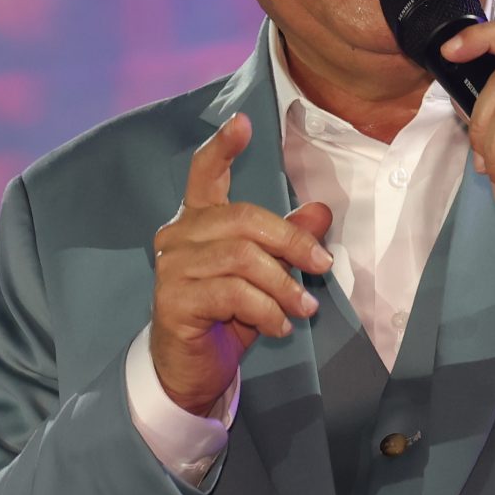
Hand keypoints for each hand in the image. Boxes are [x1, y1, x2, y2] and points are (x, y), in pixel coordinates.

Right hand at [149, 112, 335, 414]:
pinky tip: (279, 326)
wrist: (192, 372)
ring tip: (303, 309)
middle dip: (291, 242)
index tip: (244, 122)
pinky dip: (265, 310)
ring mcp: (172, 267)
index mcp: (198, 220)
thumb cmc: (227, 318)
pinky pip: (231, 293)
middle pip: (243, 219)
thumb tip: (320, 211)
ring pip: (241, 258)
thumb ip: (287, 242)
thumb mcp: (266, 277)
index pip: (203, 173)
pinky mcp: (173, 300)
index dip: (223, 147)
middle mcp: (178, 235)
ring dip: (282, 285)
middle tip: (322, 267)